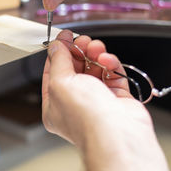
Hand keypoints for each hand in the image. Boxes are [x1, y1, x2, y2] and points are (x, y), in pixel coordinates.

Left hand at [42, 30, 152, 146]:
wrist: (117, 133)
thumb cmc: (86, 117)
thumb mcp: (60, 82)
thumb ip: (58, 60)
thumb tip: (56, 46)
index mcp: (54, 106)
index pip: (52, 73)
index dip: (58, 53)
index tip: (64, 36)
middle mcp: (75, 105)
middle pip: (75, 70)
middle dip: (80, 52)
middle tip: (83, 40)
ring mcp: (97, 102)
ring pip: (95, 70)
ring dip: (95, 55)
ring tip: (96, 48)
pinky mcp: (117, 99)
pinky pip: (112, 75)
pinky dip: (111, 65)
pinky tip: (108, 61)